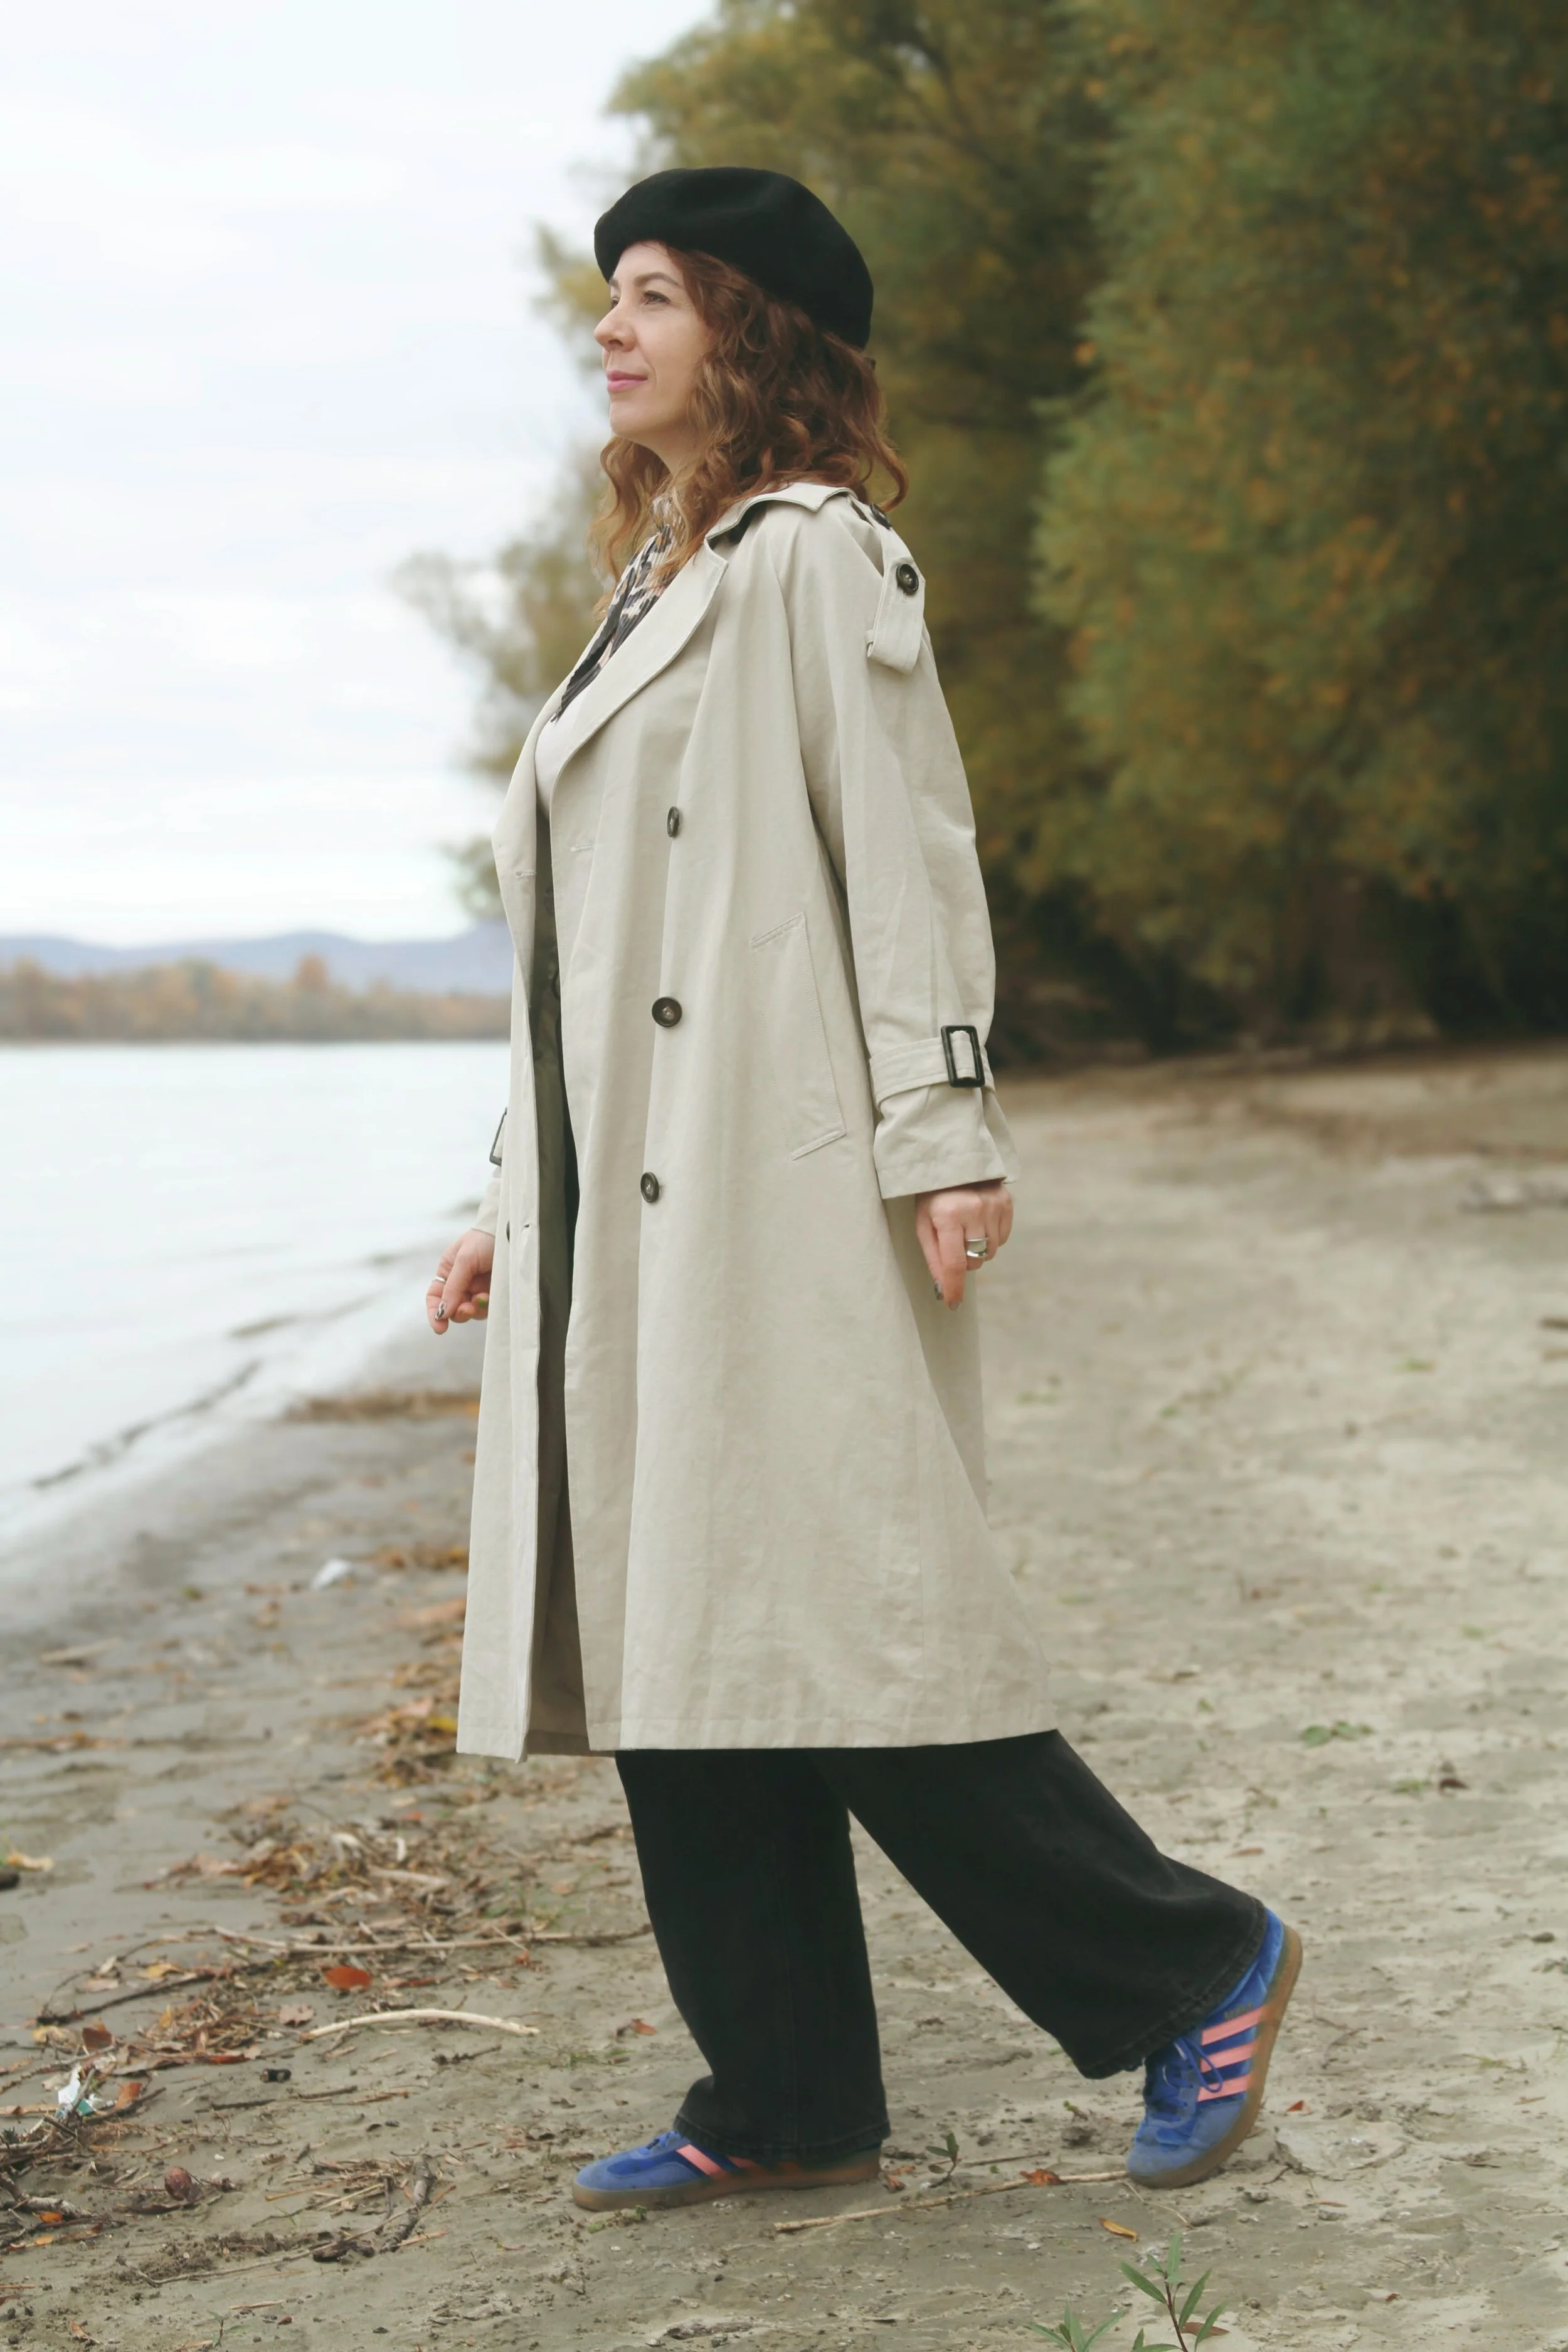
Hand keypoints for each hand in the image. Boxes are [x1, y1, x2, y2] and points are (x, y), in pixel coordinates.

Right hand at [427, 1227, 494, 1333]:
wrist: (510, 1232)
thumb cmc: (484, 1240)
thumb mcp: (465, 1259)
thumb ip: (453, 1286)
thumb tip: (442, 1312)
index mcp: (448, 1271)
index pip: (435, 1296)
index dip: (434, 1313)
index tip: (440, 1327)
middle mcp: (460, 1282)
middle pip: (452, 1308)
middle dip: (458, 1312)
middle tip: (467, 1308)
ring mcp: (477, 1288)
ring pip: (470, 1311)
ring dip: (474, 1309)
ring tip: (482, 1298)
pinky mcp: (493, 1292)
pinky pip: (486, 1308)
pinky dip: (486, 1306)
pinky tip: (490, 1296)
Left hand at [915, 1180, 1012, 1309]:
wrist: (952, 1160)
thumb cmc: (931, 1196)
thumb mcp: (923, 1224)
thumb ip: (933, 1258)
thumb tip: (944, 1289)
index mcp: (948, 1216)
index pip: (955, 1263)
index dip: (954, 1287)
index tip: (953, 1304)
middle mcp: (974, 1211)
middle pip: (975, 1260)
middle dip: (964, 1262)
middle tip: (953, 1244)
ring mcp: (993, 1206)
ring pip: (991, 1252)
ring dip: (978, 1250)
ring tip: (965, 1230)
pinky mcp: (1007, 1202)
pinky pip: (1003, 1238)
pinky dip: (991, 1237)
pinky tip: (979, 1222)